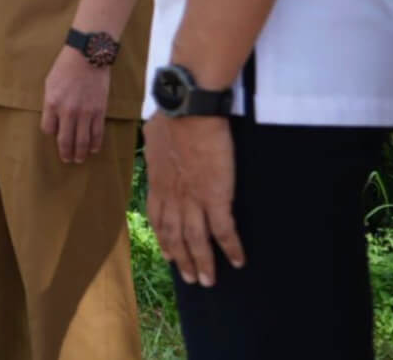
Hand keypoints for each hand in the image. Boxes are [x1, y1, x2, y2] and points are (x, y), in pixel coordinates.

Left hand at [40, 46, 110, 162]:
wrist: (88, 56)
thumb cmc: (65, 66)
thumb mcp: (50, 83)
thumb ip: (50, 102)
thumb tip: (53, 118)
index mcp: (52, 103)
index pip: (48, 129)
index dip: (51, 133)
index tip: (55, 134)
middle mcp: (67, 111)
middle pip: (65, 140)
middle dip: (66, 153)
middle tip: (67, 160)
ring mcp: (84, 113)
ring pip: (82, 141)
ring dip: (80, 153)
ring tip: (79, 159)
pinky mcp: (99, 111)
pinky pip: (97, 133)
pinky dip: (95, 144)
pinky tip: (93, 149)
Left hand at [143, 114, 244, 286]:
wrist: (188, 113)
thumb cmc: (171, 118)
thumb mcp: (154, 136)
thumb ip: (155, 146)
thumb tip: (155, 138)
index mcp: (158, 183)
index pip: (158, 219)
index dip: (164, 240)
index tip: (169, 254)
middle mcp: (173, 198)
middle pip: (176, 237)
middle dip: (182, 260)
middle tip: (190, 278)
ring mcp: (194, 200)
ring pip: (197, 241)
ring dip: (203, 263)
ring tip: (208, 281)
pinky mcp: (216, 198)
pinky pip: (224, 231)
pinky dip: (231, 248)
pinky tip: (238, 261)